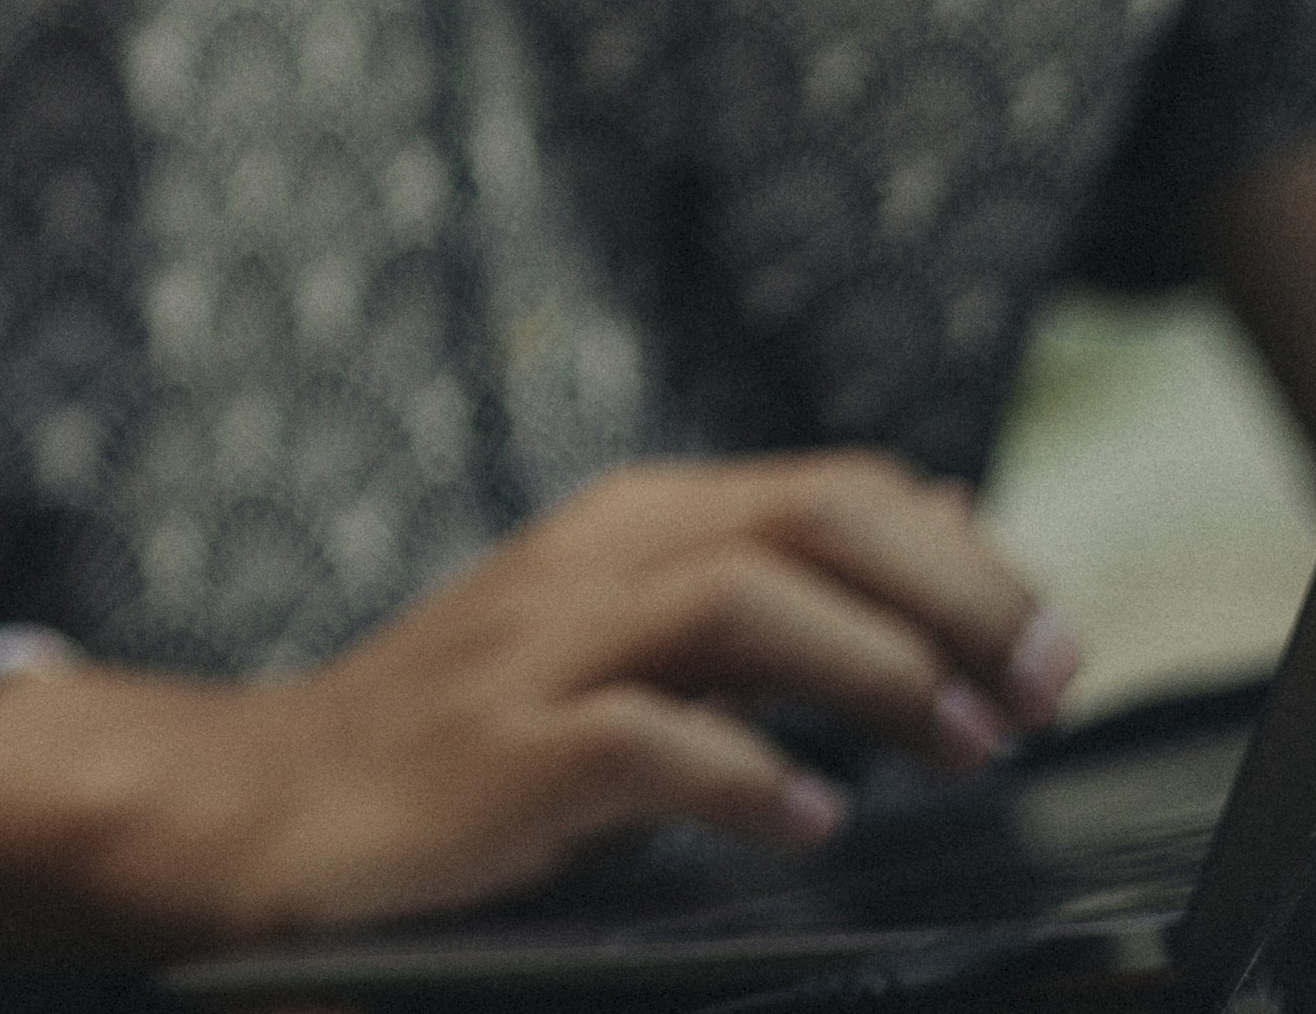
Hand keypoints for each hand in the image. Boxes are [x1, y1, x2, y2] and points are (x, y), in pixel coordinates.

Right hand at [0, 450, 1081, 947]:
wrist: (260, 804)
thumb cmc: (464, 736)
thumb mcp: (631, 634)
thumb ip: (778, 579)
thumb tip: (947, 510)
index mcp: (635, 525)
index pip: (839, 491)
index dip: (969, 559)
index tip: (1055, 649)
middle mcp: (595, 560)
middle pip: (811, 518)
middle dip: (954, 594)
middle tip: (1043, 688)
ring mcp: (541, 651)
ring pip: (739, 604)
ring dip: (876, 672)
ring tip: (962, 749)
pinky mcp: (499, 752)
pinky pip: (641, 744)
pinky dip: (745, 779)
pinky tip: (811, 823)